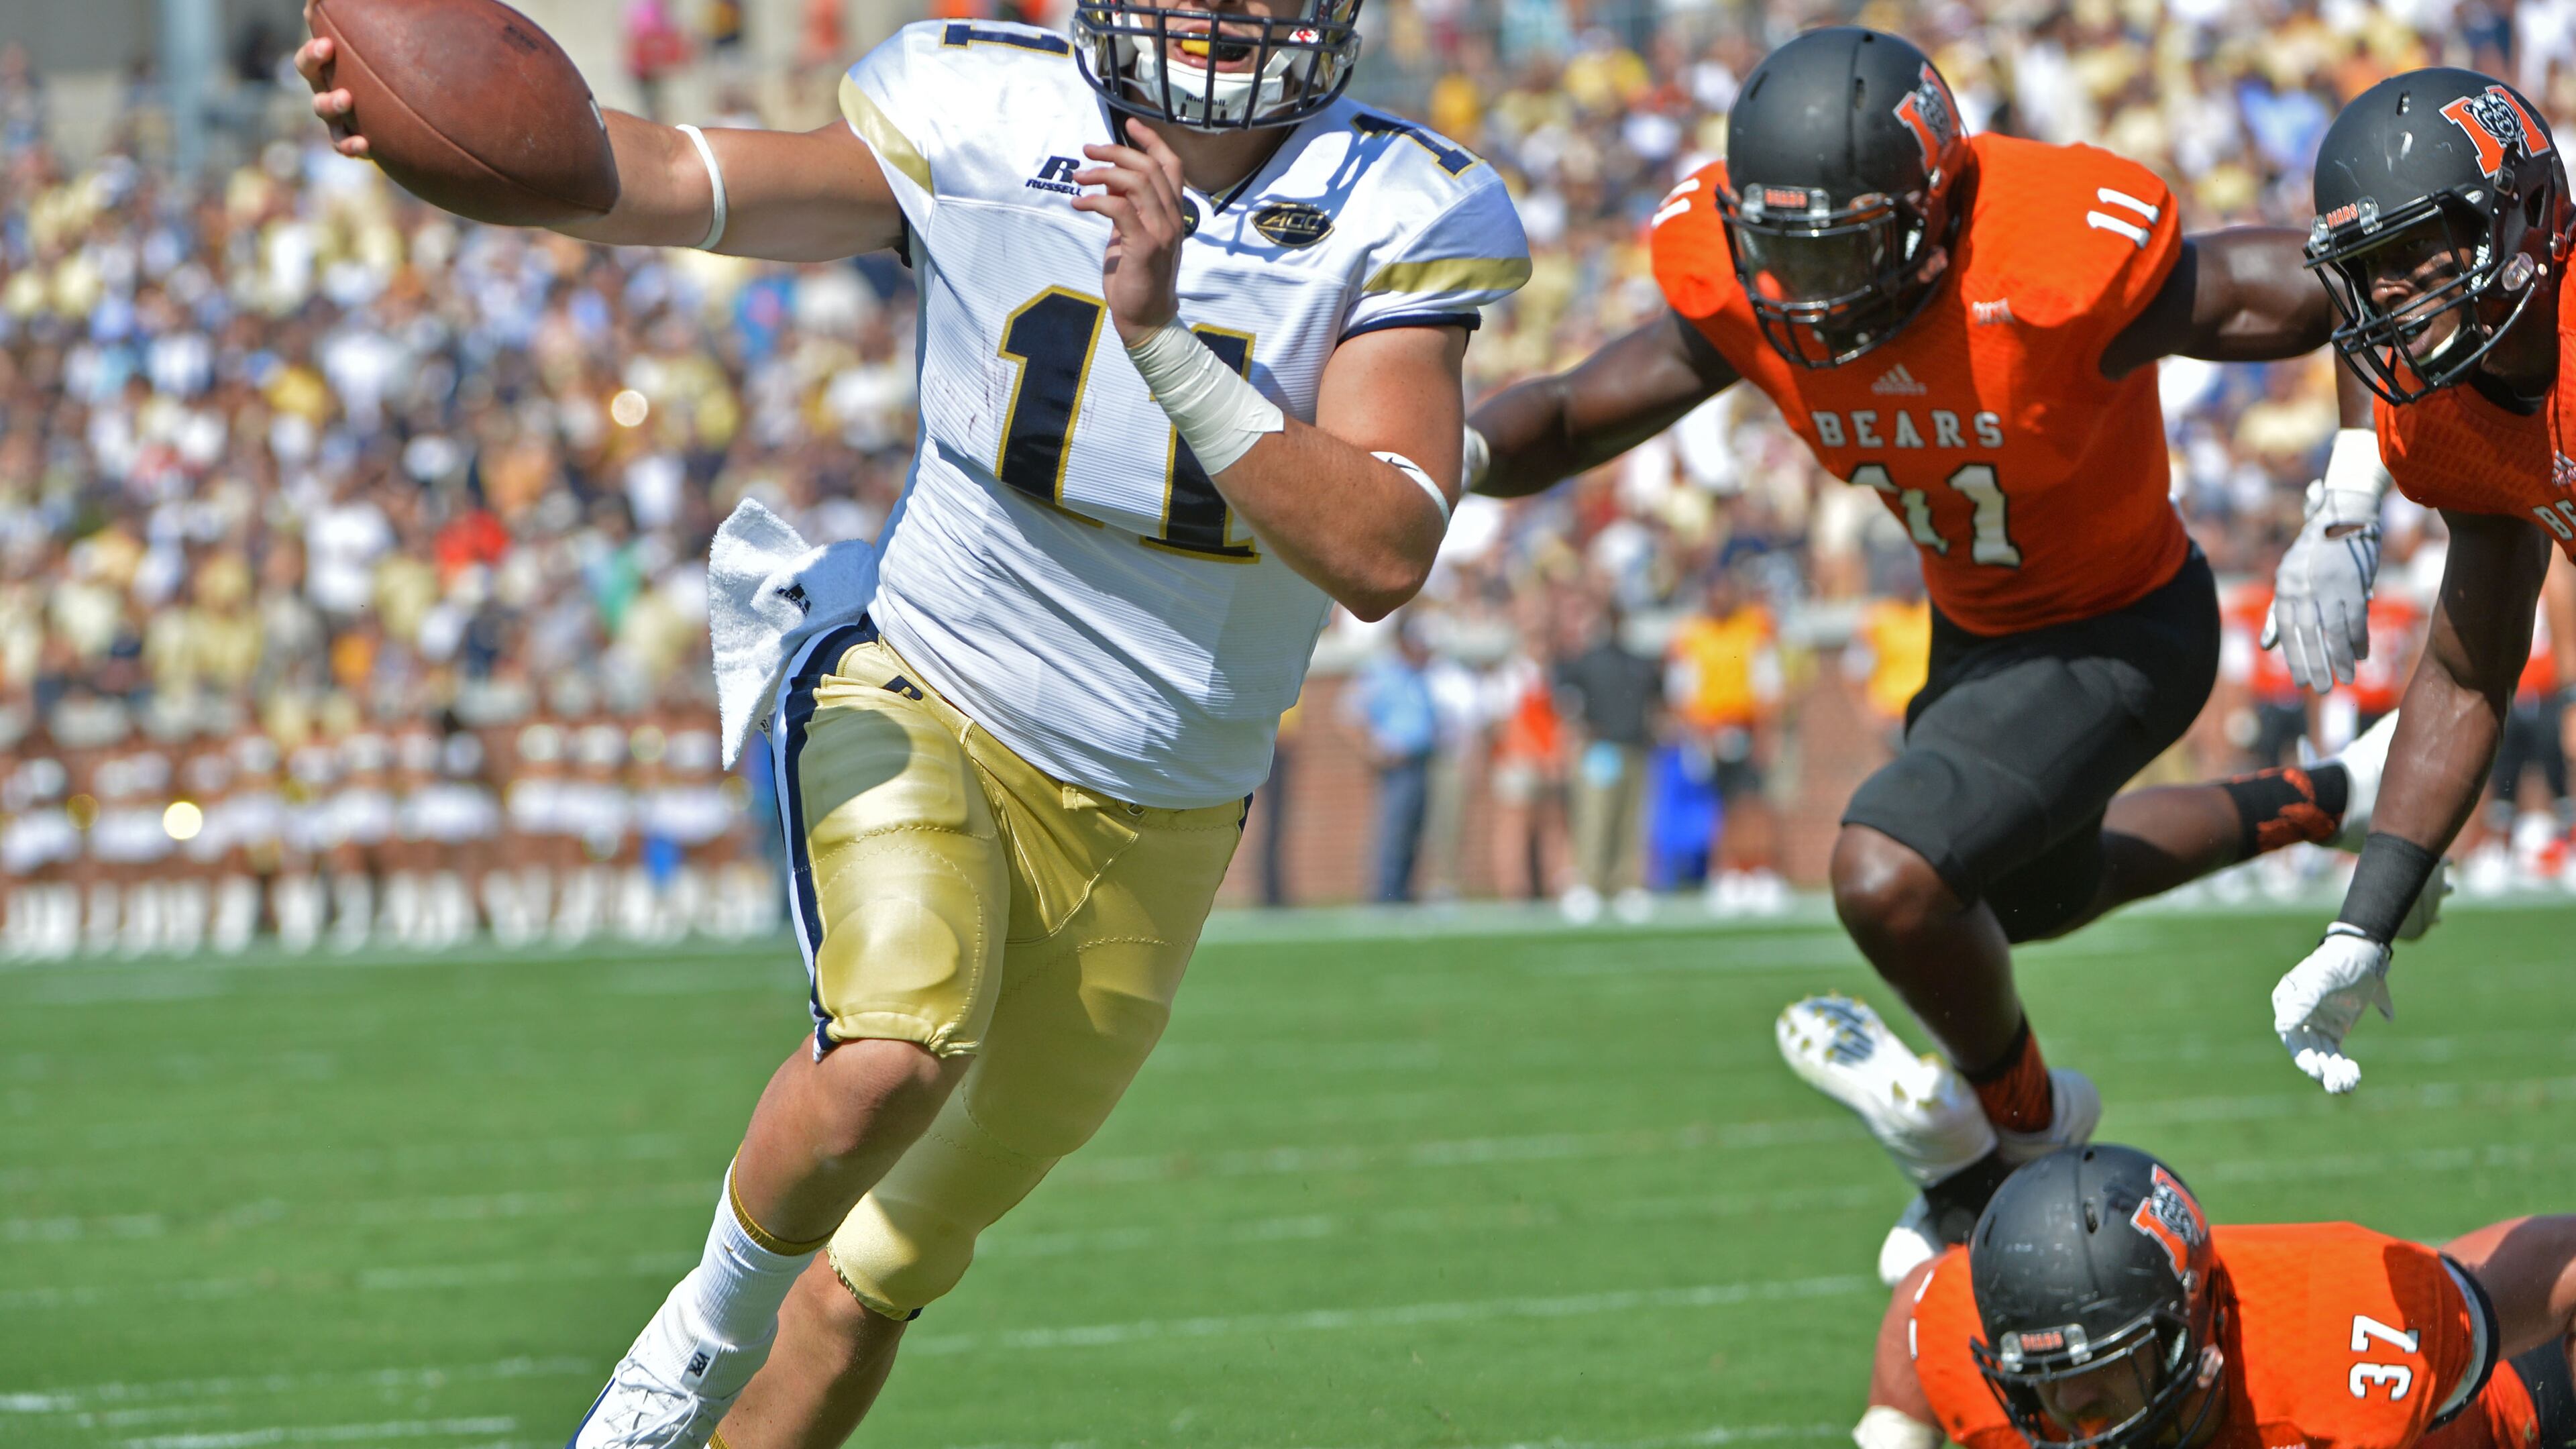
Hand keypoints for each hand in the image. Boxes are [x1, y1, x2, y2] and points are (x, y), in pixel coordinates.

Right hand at [293, 13, 370, 159]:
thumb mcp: (366, 41)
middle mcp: (325, 88)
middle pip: (311, 78)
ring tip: (345, 99)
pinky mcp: (349, 138)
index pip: (310, 56)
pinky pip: (343, 145)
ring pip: (323, 112)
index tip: (327, 42)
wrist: (395, 111)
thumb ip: (346, 15)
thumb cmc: (378, 65)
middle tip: (329, 55)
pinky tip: (364, 144)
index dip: (313, 50)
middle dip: (315, 64)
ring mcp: (335, 116)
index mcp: (327, 67)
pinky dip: (349, 146)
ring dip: (330, 104)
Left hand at [1072, 119, 1187, 344]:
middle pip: (1149, 167)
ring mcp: (1162, 232)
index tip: (1129, 124)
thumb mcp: (1134, 234)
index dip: (1151, 140)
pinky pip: (1118, 208)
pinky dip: (1095, 200)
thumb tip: (1110, 183)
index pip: (1171, 165)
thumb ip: (1129, 208)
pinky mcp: (1144, 246)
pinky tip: (1079, 204)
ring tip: (1079, 177)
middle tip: (1088, 152)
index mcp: (1174, 212)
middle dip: (1115, 152)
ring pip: (1135, 182)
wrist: (1147, 317)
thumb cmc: (1139, 277)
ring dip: (1102, 173)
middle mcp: (1173, 218)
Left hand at [2262, 478, 2381, 690]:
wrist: (2345, 516)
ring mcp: (2328, 585)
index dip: (2293, 656)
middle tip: (2320, 689)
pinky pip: (2356, 618)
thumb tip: (2267, 646)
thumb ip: (2279, 613)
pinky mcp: (2353, 582)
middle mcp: (2303, 586)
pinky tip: (2361, 656)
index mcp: (2286, 585)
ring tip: (2345, 679)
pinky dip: (2359, 639)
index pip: (2287, 629)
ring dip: (2340, 658)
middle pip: (2308, 634)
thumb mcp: (2290, 578)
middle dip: (2315, 664)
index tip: (2300, 681)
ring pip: (2334, 630)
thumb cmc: (2315, 553)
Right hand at [2271, 929, 2394, 1093]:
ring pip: (2322, 1055)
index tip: (2316, 1069)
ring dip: (2334, 1072)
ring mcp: (2317, 1024)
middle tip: (2332, 1085)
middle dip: (2319, 1068)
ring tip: (2347, 1088)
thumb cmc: (2339, 962)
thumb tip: (2282, 1027)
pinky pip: (2337, 1054)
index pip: (2290, 1034)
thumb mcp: (2322, 980)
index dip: (2302, 1053)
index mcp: (2287, 1001)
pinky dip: (2344, 1067)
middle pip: (2306, 1049)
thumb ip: (2303, 1002)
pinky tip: (2353, 1079)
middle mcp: (2298, 1016)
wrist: (2364, 955)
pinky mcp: (2335, 1030)